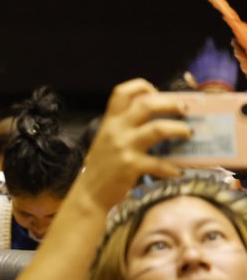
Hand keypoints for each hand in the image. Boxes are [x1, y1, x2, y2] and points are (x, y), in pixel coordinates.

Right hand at [77, 78, 192, 210]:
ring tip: (189, 133)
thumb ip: (124, 127)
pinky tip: (178, 172)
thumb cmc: (103, 165)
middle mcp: (116, 130)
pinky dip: (172, 168)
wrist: (90, 192)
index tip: (157, 92)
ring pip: (157, 129)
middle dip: (170, 103)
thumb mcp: (107, 139)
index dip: (142, 87)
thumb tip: (158, 120)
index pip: (122, 92)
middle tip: (185, 109)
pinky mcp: (131, 166)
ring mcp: (123, 147)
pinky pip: (158, 163)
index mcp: (110, 121)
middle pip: (145, 104)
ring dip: (178, 129)